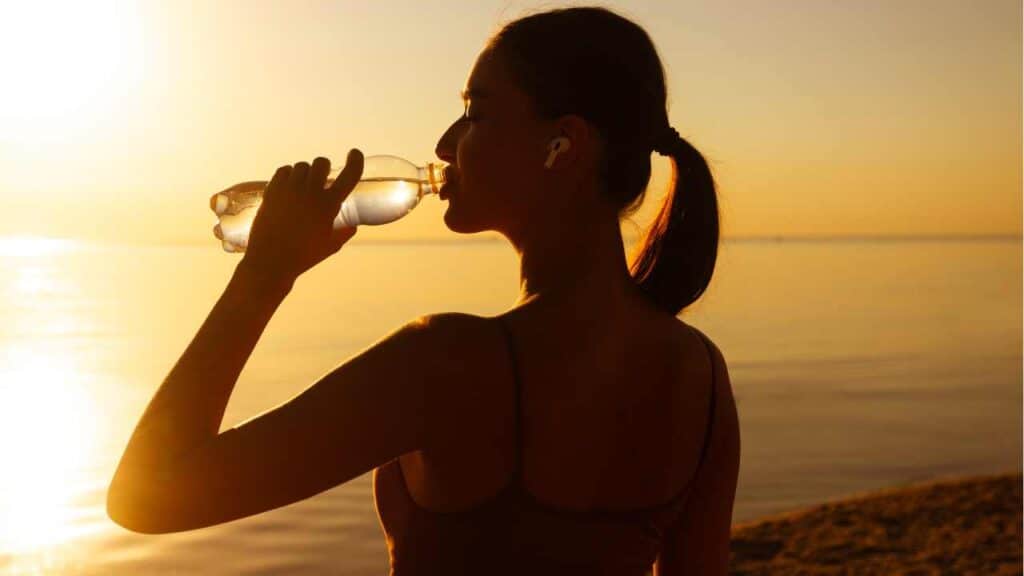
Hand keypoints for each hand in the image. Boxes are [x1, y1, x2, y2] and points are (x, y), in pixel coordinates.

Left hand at [240, 150, 363, 287]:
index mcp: (329, 205)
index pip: (349, 175)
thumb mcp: (331, 246)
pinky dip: (288, 175)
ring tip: (303, 186)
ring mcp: (290, 189)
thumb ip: (345, 232)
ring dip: (306, 173)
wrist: (271, 261)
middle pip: (321, 163)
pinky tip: (289, 185)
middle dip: (324, 169)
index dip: (355, 161)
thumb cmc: (304, 256)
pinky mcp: (272, 190)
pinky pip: (284, 170)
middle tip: (321, 180)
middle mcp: (310, 192)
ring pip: (301, 166)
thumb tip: (352, 226)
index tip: (354, 154)